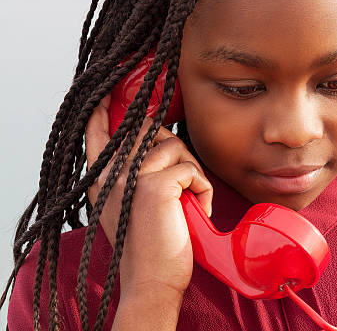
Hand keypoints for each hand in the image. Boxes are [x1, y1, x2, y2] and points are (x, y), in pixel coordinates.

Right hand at [85, 94, 212, 299]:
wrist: (152, 281)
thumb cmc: (149, 243)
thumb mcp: (128, 204)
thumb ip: (131, 174)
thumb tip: (153, 141)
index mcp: (101, 179)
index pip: (96, 133)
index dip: (104, 110)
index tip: (110, 92)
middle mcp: (110, 174)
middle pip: (147, 129)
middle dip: (174, 147)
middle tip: (183, 179)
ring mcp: (130, 178)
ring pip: (175, 146)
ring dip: (193, 171)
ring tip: (190, 200)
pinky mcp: (154, 186)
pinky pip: (192, 169)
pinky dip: (204, 189)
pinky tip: (198, 209)